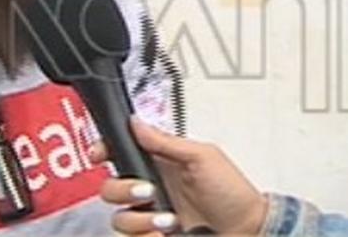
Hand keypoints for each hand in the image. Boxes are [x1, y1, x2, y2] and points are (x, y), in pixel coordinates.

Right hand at [89, 118, 267, 236]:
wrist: (248, 230)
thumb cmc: (233, 192)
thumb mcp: (201, 157)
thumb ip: (165, 141)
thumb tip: (136, 122)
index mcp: (159, 163)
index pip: (120, 153)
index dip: (104, 151)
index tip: (98, 154)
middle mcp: (150, 189)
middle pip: (110, 187)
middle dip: (122, 189)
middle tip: (148, 191)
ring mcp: (151, 216)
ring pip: (119, 217)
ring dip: (140, 218)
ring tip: (167, 220)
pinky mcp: (154, 236)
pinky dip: (146, 235)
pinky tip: (165, 232)